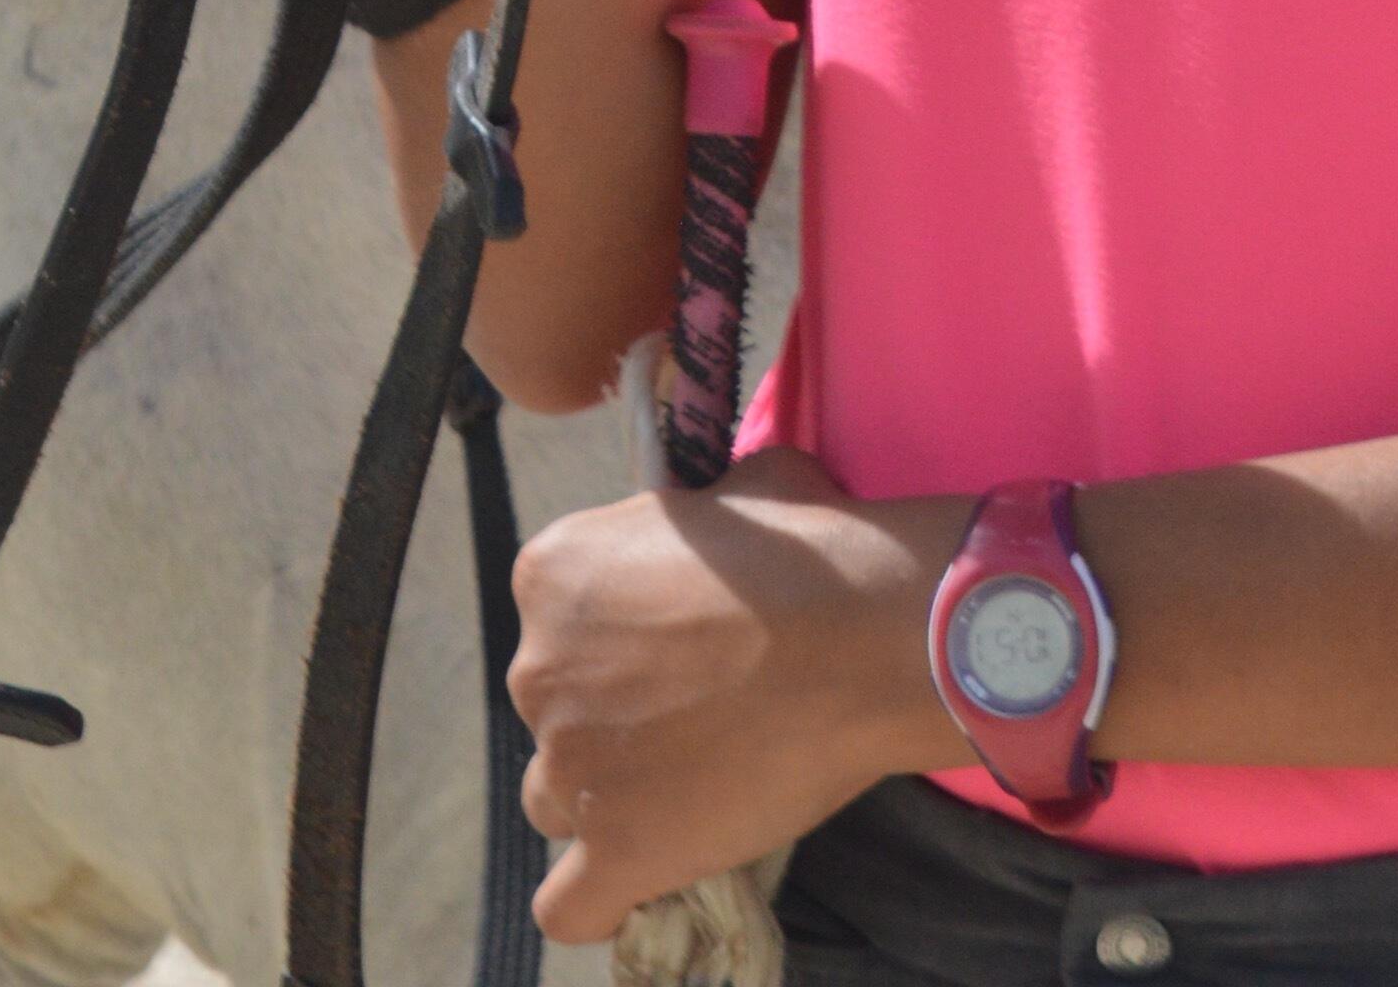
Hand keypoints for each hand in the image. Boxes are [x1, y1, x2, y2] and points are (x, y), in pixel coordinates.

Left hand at [509, 451, 953, 945]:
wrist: (860, 643)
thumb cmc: (807, 555)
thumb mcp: (736, 491)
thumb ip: (694, 514)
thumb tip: (716, 522)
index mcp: (551, 573)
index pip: (557, 620)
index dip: (619, 632)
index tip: (679, 639)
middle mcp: (537, 668)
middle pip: (553, 709)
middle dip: (610, 716)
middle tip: (695, 712)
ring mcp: (571, 765)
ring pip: (556, 800)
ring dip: (606, 798)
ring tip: (684, 790)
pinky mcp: (614, 851)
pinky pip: (570, 905)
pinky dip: (600, 897)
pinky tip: (644, 877)